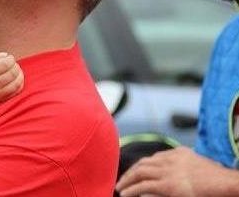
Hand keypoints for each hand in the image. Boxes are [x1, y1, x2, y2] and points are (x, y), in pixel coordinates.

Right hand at [0, 50, 23, 114]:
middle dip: (15, 65)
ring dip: (20, 74)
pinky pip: (15, 93)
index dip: (10, 58)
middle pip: (12, 73)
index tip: (8, 56)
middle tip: (12, 62)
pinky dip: (19, 85)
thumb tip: (4, 55)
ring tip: (16, 70)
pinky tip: (17, 80)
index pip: (4, 64)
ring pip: (16, 83)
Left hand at [115, 146, 238, 196]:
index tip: (137, 169)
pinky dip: (131, 189)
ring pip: (139, 173)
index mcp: (179, 153)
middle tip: (123, 178)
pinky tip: (125, 193)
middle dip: (131, 171)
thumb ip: (185, 167)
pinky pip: (143, 186)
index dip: (144, 164)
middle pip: (144, 163)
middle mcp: (170, 159)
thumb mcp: (198, 166)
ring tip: (120, 187)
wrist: (225, 183)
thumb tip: (178, 177)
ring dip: (127, 180)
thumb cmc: (217, 178)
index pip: (156, 157)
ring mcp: (167, 172)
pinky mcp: (167, 185)